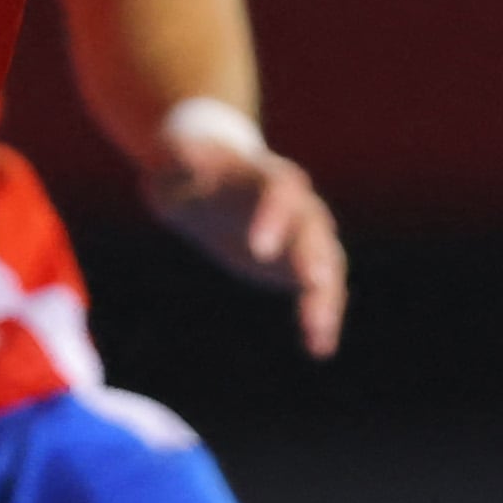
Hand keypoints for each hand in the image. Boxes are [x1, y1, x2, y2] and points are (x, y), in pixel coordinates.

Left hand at [146, 128, 348, 358]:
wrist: (209, 182)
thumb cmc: (188, 169)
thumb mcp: (175, 162)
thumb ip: (183, 159)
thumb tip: (184, 155)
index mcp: (265, 174)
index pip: (280, 189)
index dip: (274, 216)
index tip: (258, 249)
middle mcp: (295, 203)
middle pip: (314, 228)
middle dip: (313, 255)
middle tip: (312, 283)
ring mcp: (305, 235)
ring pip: (327, 264)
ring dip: (326, 296)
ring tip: (317, 332)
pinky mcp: (303, 265)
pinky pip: (322, 292)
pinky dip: (322, 317)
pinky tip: (319, 347)